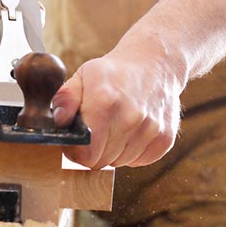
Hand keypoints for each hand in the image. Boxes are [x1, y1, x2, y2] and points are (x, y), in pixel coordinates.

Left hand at [51, 45, 183, 168]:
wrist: (155, 63)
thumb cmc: (114, 73)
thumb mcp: (83, 76)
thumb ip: (66, 98)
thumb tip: (59, 121)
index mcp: (104, 103)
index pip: (86, 154)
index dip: (77, 151)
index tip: (78, 141)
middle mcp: (130, 118)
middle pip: (102, 161)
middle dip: (94, 151)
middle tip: (96, 131)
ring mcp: (151, 130)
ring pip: (121, 163)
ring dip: (114, 151)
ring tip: (115, 126)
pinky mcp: (165, 138)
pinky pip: (140, 161)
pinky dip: (133, 151)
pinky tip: (132, 130)